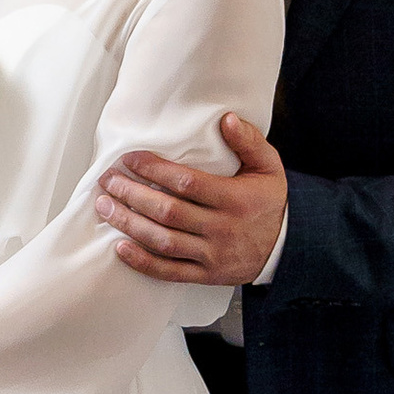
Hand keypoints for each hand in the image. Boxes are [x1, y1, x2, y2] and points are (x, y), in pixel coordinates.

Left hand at [95, 114, 287, 285]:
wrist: (288, 247)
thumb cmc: (271, 201)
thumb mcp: (269, 166)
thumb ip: (249, 141)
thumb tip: (226, 118)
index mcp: (235, 199)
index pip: (187, 183)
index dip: (155, 170)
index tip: (130, 158)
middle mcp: (222, 228)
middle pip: (168, 212)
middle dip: (133, 195)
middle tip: (108, 180)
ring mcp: (213, 255)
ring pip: (164, 241)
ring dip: (130, 224)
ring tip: (105, 207)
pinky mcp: (207, 274)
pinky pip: (170, 272)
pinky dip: (142, 262)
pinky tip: (120, 248)